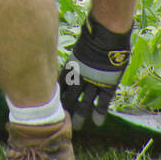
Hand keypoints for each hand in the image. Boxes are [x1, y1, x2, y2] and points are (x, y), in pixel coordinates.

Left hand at [60, 13, 132, 129]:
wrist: (108, 32)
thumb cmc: (94, 34)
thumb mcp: (78, 46)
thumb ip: (73, 56)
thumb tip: (59, 52)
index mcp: (72, 66)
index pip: (62, 84)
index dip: (58, 94)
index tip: (52, 105)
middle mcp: (81, 75)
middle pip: (70, 95)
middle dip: (66, 107)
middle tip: (60, 120)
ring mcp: (94, 80)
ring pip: (85, 101)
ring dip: (80, 114)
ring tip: (76, 127)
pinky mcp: (108, 83)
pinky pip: (103, 101)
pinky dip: (100, 111)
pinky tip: (97, 122)